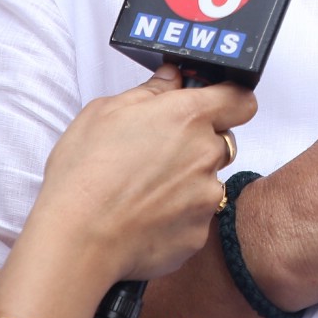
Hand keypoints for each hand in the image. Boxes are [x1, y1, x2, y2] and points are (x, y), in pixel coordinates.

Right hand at [30, 65, 256, 281]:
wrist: (77, 239)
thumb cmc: (84, 173)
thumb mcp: (105, 112)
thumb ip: (150, 92)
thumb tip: (172, 78)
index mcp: (188, 117)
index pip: (240, 100)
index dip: (230, 101)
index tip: (214, 105)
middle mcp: (206, 154)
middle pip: (221, 142)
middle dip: (198, 144)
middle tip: (159, 154)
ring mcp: (206, 196)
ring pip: (208, 181)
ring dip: (187, 182)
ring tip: (144, 191)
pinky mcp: (199, 232)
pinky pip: (196, 217)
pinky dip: (177, 216)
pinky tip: (144, 217)